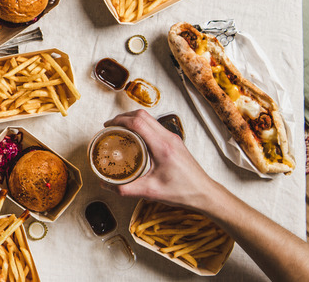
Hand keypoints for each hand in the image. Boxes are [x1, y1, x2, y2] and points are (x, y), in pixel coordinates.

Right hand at [102, 110, 219, 209]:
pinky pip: (155, 126)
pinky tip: (135, 138)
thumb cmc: (182, 191)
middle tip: (111, 126)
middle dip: (123, 117)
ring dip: (133, 119)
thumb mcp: (150, 192)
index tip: (108, 126)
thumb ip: (125, 189)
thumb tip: (105, 185)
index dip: (120, 120)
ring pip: (150, 118)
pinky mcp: (174, 141)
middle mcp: (168, 138)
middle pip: (143, 115)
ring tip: (120, 130)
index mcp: (162, 147)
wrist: (204, 193)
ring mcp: (173, 138)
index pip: (138, 122)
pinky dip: (142, 126)